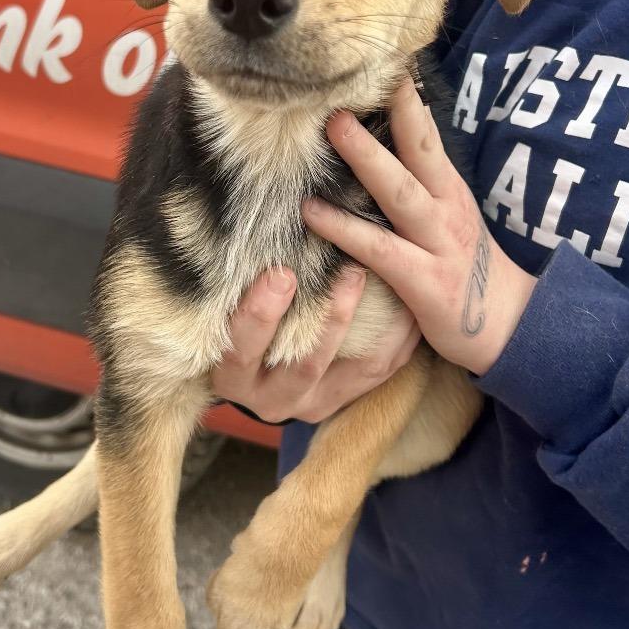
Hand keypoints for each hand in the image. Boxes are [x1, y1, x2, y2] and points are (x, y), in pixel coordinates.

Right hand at [211, 267, 419, 423]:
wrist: (251, 368)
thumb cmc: (231, 321)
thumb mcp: (221, 311)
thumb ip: (237, 284)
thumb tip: (260, 225)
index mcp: (232, 376)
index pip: (241, 351)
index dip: (259, 315)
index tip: (280, 273)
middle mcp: (272, 400)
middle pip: (305, 366)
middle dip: (330, 319)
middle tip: (349, 270)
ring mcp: (312, 404)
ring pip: (355, 369)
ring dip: (375, 322)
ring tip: (385, 277)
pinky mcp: (344, 400)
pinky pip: (381, 370)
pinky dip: (398, 335)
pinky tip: (408, 299)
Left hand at [301, 80, 535, 375]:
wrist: (508, 326)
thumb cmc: (465, 270)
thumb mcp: (448, 220)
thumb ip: (417, 189)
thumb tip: (372, 151)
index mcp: (450, 190)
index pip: (426, 135)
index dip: (405, 98)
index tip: (383, 59)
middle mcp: (447, 208)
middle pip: (419, 150)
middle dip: (391, 111)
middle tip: (350, 81)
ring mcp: (437, 243)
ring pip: (400, 192)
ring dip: (366, 158)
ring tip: (331, 126)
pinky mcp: (424, 281)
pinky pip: (377, 249)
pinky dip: (342, 229)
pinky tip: (311, 212)